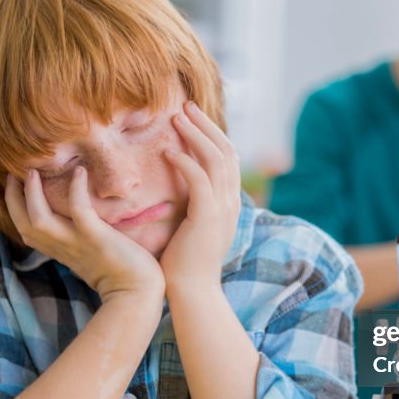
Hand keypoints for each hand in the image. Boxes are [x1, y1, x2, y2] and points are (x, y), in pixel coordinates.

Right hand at [5, 167, 164, 302]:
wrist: (137, 294)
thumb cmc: (121, 274)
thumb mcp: (91, 255)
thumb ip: (80, 240)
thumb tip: (79, 220)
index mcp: (60, 251)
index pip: (26, 231)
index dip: (16, 208)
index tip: (14, 185)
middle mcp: (63, 247)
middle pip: (23, 224)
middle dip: (12, 198)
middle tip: (12, 173)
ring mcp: (77, 243)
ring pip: (39, 220)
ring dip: (31, 194)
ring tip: (31, 171)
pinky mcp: (96, 237)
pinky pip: (79, 211)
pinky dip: (76, 190)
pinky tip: (79, 171)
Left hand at [160, 101, 240, 291]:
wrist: (191, 292)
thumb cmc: (183, 263)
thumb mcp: (191, 226)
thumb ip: (191, 203)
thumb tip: (176, 185)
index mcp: (229, 202)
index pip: (228, 158)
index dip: (212, 134)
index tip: (191, 117)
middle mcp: (231, 201)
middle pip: (226, 150)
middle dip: (205, 125)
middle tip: (185, 106)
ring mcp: (223, 208)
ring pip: (216, 158)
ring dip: (196, 135)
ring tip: (176, 118)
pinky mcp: (208, 216)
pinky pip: (199, 179)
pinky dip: (185, 162)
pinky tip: (168, 151)